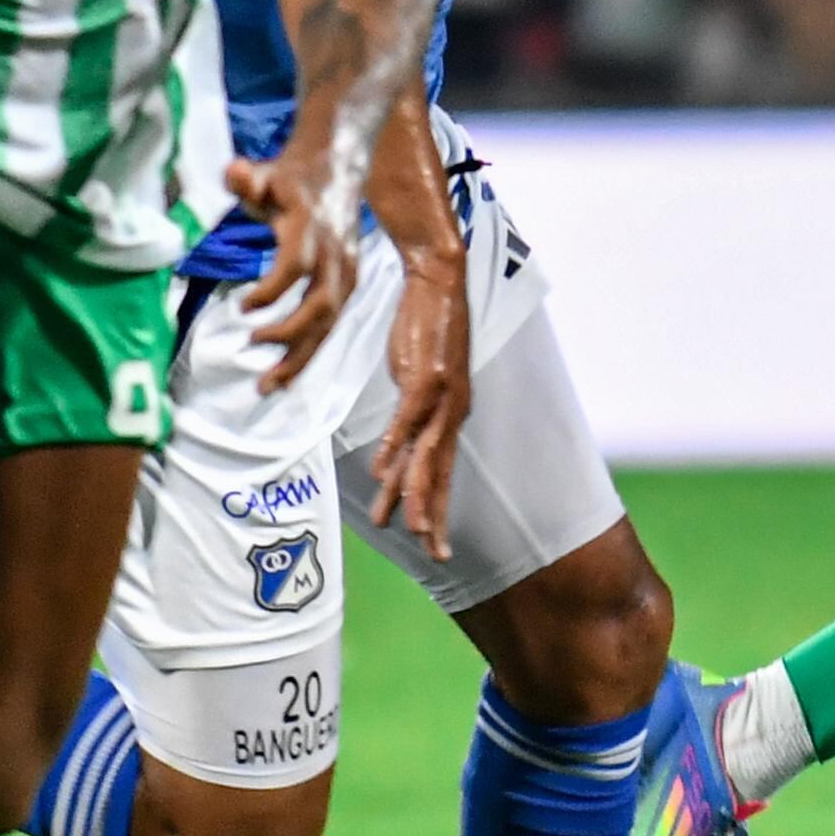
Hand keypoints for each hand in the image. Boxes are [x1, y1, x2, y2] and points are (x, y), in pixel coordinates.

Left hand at [225, 150, 361, 392]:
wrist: (338, 168)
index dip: (273, 290)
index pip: (297, 265)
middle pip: (320, 306)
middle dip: (289, 337)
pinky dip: (309, 352)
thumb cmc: (291, 176)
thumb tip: (235, 173)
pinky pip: (330, 325)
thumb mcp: (267, 171)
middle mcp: (335, 255)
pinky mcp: (348, 283)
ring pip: (328, 324)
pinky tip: (286, 376)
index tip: (242, 309)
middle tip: (251, 350)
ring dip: (299, 357)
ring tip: (268, 386)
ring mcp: (346, 272)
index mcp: (311, 227)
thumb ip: (247, 177)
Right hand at [367, 250, 469, 560]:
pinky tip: (382, 470)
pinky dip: (394, 446)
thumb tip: (393, 450)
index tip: (433, 543)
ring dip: (413, 493)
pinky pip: (407, 421)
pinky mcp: (424, 378)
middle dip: (434, 516)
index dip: (437, 508)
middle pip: (439, 474)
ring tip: (406, 525)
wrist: (439, 282)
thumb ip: (409, 416)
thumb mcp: (417, 380)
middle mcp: (452, 412)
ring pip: (425, 456)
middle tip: (434, 553)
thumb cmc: (426, 330)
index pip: (443, 472)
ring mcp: (440, 397)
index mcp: (452, 415)